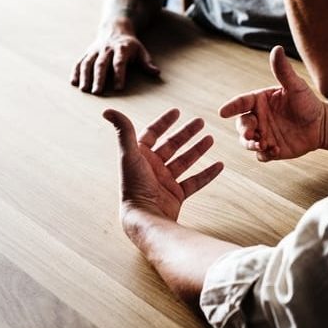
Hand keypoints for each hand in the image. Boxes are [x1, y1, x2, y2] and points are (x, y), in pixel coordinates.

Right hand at [72, 19, 160, 94]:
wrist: (115, 28)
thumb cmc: (130, 45)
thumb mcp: (141, 50)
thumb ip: (147, 63)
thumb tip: (156, 73)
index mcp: (121, 49)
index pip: (119, 62)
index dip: (119, 75)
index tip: (119, 88)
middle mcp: (106, 49)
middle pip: (101, 64)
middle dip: (99, 78)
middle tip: (97, 92)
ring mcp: (95, 50)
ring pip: (88, 63)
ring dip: (85, 76)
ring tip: (84, 90)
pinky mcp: (87, 53)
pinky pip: (80, 61)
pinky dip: (76, 71)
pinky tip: (73, 82)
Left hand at [103, 108, 223, 222]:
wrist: (144, 217)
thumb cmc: (134, 186)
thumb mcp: (128, 154)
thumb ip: (123, 131)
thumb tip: (107, 110)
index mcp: (140, 157)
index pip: (152, 134)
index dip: (164, 122)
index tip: (177, 111)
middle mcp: (152, 168)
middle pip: (172, 145)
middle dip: (186, 133)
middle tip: (201, 121)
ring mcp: (165, 182)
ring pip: (184, 161)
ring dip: (197, 150)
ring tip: (210, 139)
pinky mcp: (176, 195)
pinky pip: (195, 182)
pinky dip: (207, 174)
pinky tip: (219, 165)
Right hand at [218, 45, 325, 161]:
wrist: (321, 125)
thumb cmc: (307, 102)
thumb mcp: (296, 86)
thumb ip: (283, 71)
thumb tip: (277, 48)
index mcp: (259, 101)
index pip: (241, 103)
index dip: (231, 107)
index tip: (222, 112)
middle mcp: (258, 118)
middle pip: (241, 124)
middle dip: (243, 130)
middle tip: (251, 135)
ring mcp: (263, 134)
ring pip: (247, 142)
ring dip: (251, 144)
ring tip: (263, 145)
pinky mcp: (270, 150)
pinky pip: (261, 155)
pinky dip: (264, 154)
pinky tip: (275, 150)